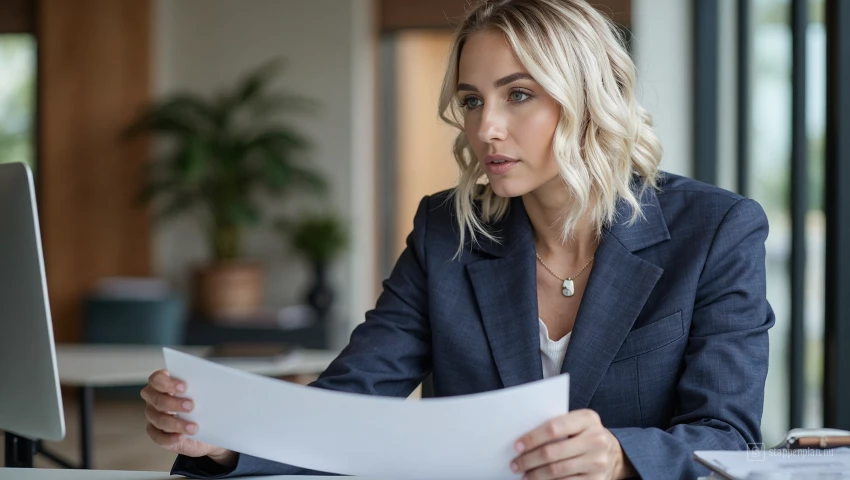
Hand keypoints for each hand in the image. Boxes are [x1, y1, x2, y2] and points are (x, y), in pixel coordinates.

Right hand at [141, 369, 236, 466]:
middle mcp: (154, 400)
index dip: (167, 383)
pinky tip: (181, 437)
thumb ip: (203, 385)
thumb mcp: (206, 393)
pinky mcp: (157, 435)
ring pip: (158, 419)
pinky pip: (158, 437)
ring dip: (176, 423)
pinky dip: (169, 437)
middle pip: (156, 400)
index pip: (157, 379)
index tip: (184, 387)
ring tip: (193, 427)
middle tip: (191, 406)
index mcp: (163, 384)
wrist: (210, 428)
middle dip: (173, 403)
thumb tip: (217, 382)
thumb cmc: (204, 404)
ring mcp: (153, 418)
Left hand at [510, 409, 634, 478]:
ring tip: (524, 474)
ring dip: (535, 475)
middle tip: (515, 464)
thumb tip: (523, 441)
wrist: (613, 453)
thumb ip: (556, 426)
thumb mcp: (576, 423)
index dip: (532, 438)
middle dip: (529, 460)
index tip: (517, 446)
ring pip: (557, 471)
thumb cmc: (584, 434)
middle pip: (552, 452)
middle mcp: (596, 439)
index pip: (553, 427)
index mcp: (588, 419)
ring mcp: (598, 461)